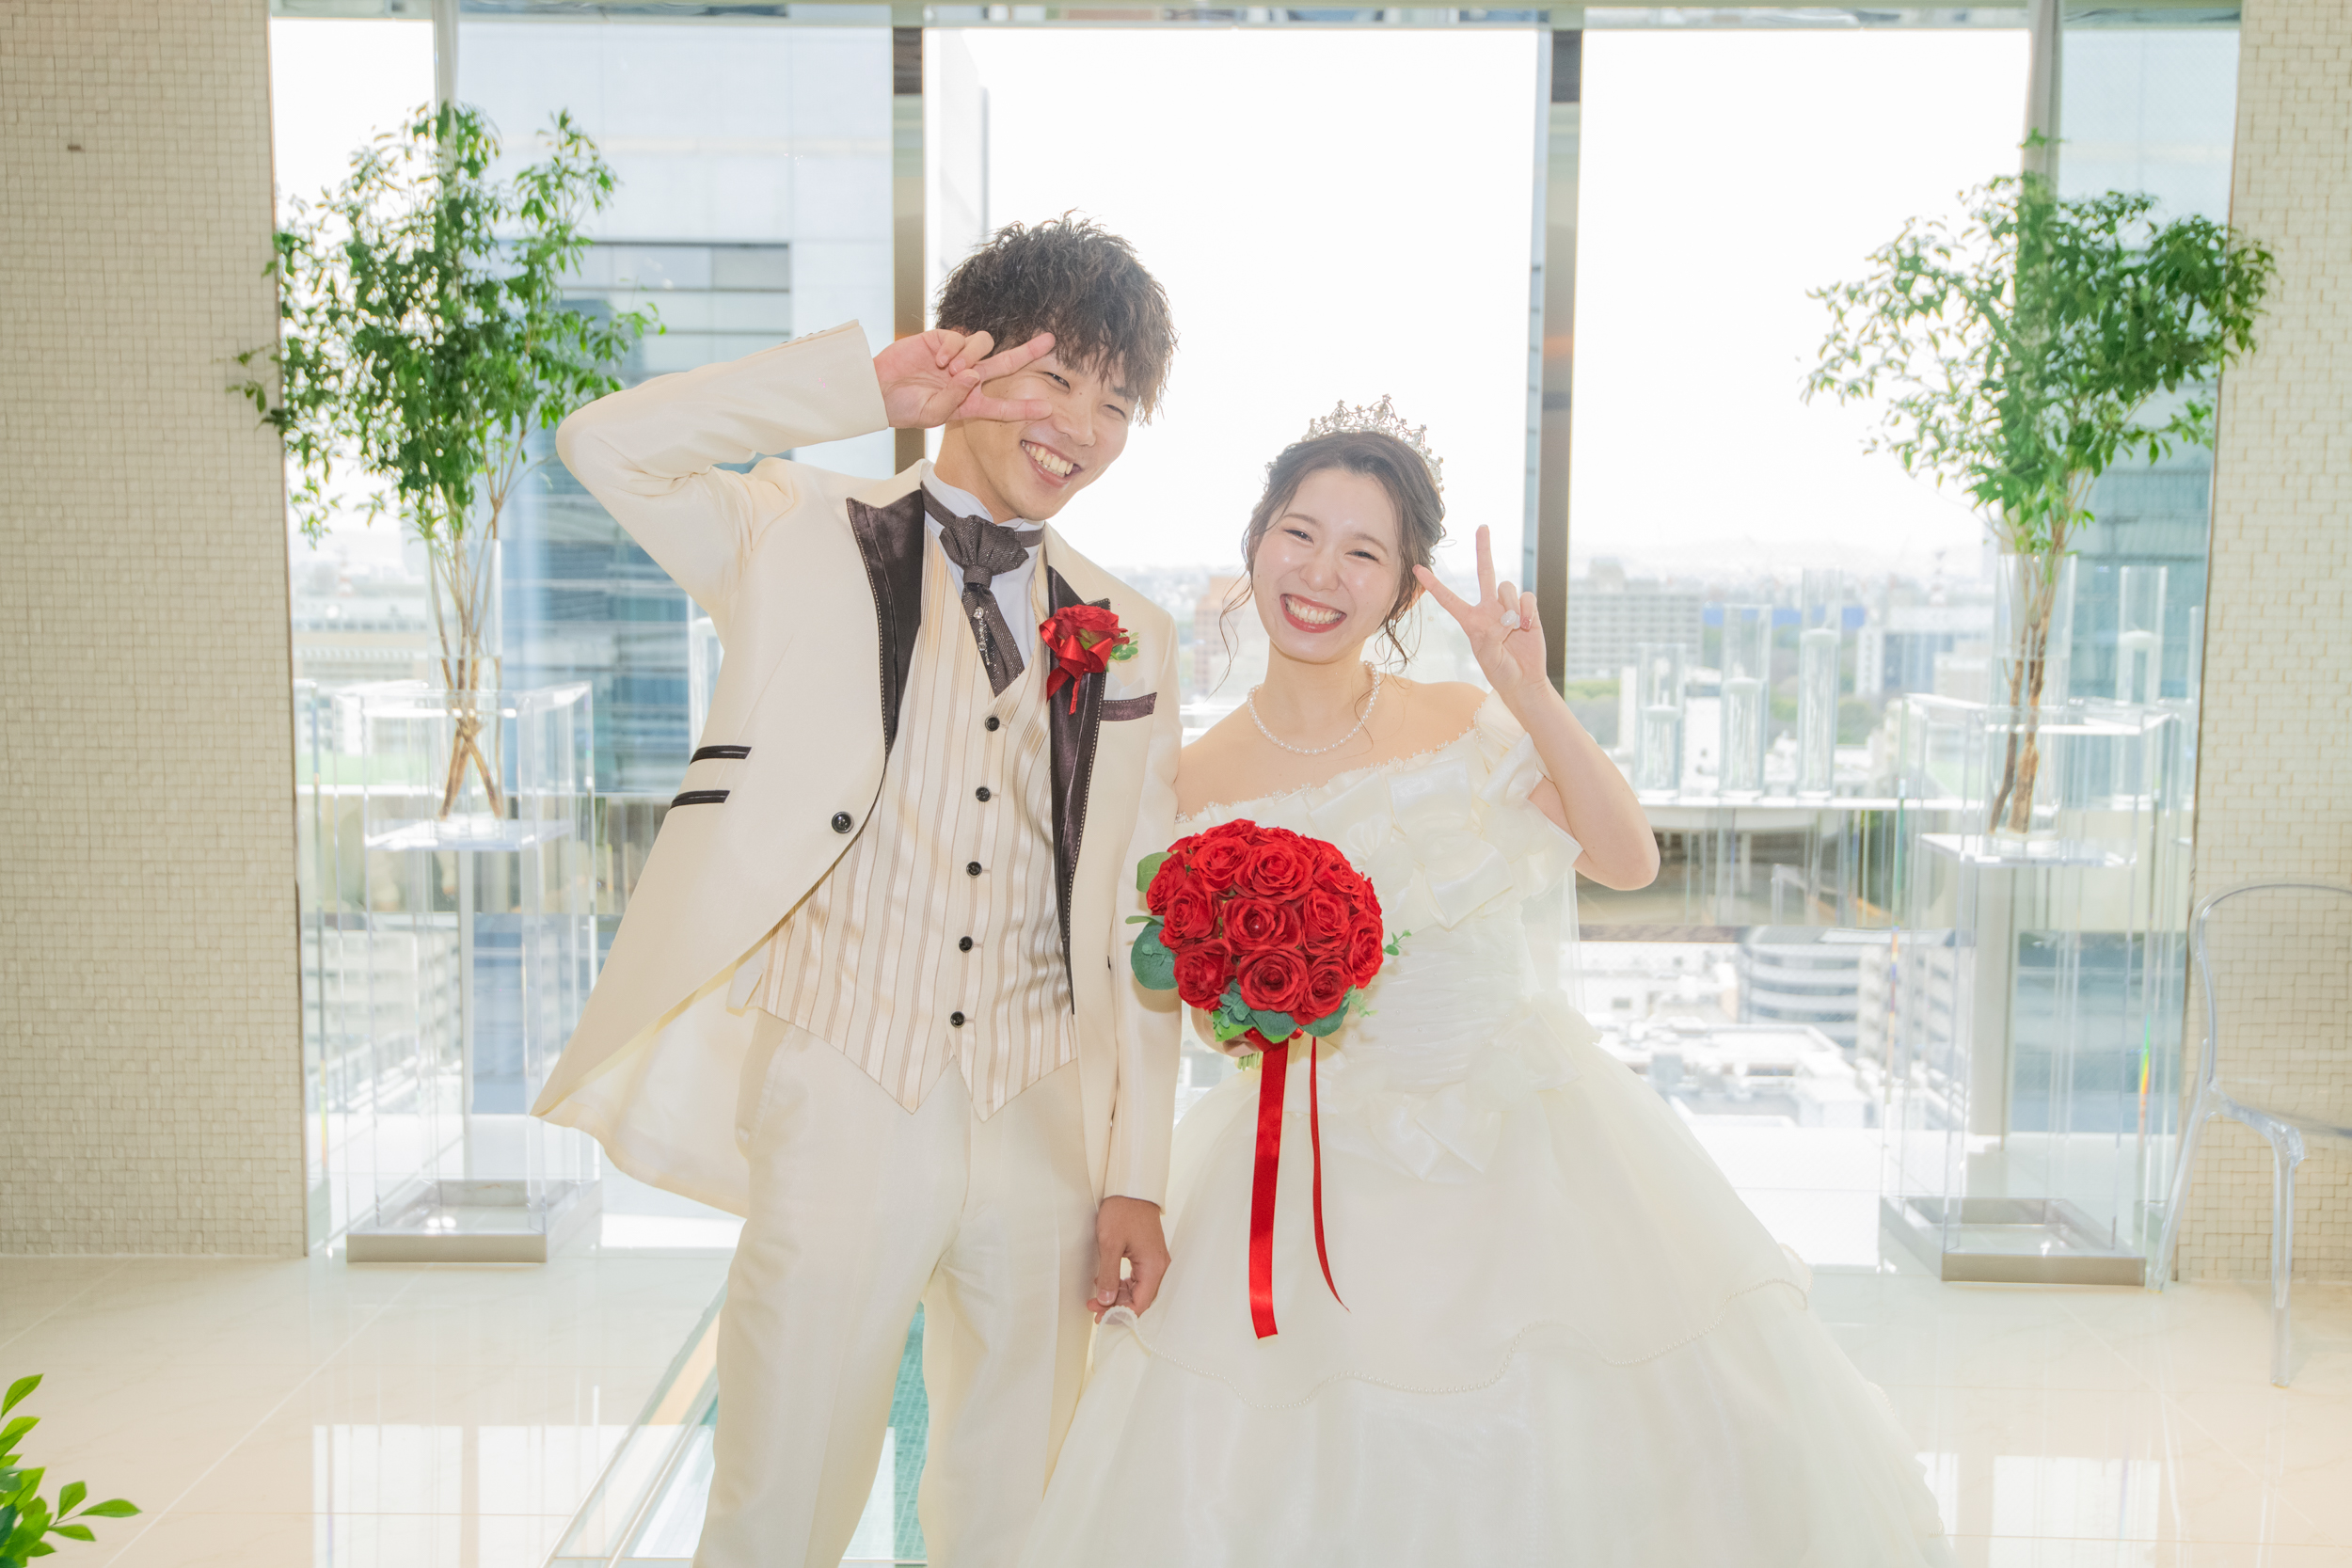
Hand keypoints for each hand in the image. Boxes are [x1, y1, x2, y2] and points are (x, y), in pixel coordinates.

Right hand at [873, 329, 1055, 429]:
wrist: (878, 390)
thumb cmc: (903, 408)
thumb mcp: (931, 414)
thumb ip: (955, 398)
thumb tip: (974, 374)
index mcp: (970, 403)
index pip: (1003, 406)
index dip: (1025, 408)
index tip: (1048, 409)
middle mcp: (969, 379)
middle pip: (1006, 364)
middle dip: (1028, 352)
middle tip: (1050, 341)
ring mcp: (958, 358)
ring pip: (984, 346)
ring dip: (972, 356)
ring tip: (950, 369)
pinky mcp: (943, 339)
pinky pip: (961, 337)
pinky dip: (952, 348)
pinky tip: (938, 359)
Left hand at [1090, 1196, 1169, 1321]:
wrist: (1131, 1188)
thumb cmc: (1122, 1212)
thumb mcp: (1110, 1244)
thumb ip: (1109, 1276)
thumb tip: (1106, 1301)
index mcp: (1153, 1266)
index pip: (1141, 1303)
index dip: (1121, 1314)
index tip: (1101, 1317)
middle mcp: (1159, 1266)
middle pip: (1140, 1298)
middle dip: (1117, 1306)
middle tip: (1093, 1308)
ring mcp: (1154, 1260)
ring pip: (1138, 1289)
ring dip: (1118, 1296)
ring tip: (1097, 1298)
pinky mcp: (1148, 1255)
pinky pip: (1137, 1278)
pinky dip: (1122, 1284)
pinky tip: (1106, 1282)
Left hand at [1413, 525, 1547, 701]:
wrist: (1526, 679)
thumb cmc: (1501, 672)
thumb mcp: (1489, 659)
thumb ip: (1491, 638)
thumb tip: (1504, 619)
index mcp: (1471, 621)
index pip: (1449, 599)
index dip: (1433, 584)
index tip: (1417, 568)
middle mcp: (1489, 609)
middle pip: (1485, 572)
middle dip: (1483, 549)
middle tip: (1482, 526)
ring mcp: (1509, 607)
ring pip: (1507, 587)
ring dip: (1510, 607)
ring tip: (1513, 629)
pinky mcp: (1527, 610)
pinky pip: (1526, 597)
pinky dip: (1526, 610)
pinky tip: (1526, 626)